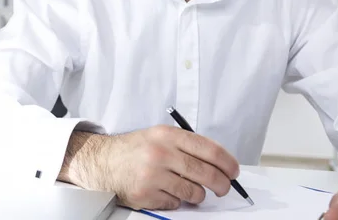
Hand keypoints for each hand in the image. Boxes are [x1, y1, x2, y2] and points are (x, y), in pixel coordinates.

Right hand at [58, 126, 239, 210]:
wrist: (103, 161)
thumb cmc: (135, 149)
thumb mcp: (159, 136)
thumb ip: (186, 145)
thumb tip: (219, 163)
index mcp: (167, 135)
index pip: (209, 150)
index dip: (228, 163)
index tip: (234, 171)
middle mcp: (160, 153)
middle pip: (206, 173)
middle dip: (222, 184)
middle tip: (224, 188)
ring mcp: (152, 175)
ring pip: (194, 193)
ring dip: (197, 195)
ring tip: (189, 189)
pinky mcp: (145, 194)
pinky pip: (176, 203)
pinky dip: (176, 200)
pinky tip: (166, 191)